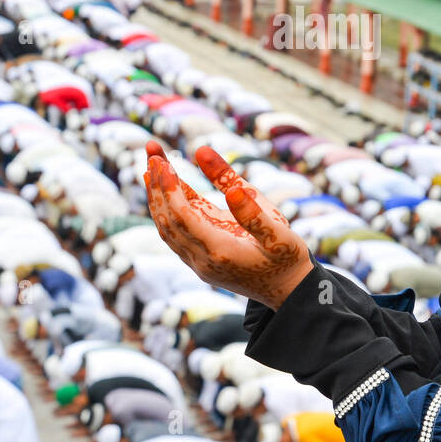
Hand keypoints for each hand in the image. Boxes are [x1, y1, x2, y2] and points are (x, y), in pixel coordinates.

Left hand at [142, 141, 313, 308]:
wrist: (288, 291)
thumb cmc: (287, 257)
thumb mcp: (278, 230)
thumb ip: (251, 207)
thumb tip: (232, 188)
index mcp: (221, 251)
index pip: (183, 217)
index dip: (169, 188)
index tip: (162, 160)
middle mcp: (203, 261)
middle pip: (168, 220)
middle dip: (157, 185)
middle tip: (151, 150)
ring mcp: (199, 264)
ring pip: (167, 228)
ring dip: (156, 196)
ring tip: (151, 165)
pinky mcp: (200, 261)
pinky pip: (176, 233)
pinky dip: (167, 208)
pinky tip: (168, 185)